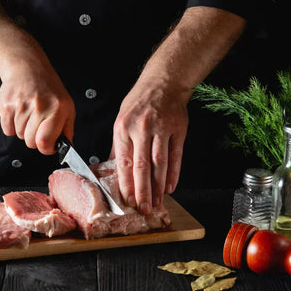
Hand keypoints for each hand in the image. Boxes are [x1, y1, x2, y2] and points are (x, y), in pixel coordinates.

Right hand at [0, 61, 75, 154]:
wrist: (27, 68)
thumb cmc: (48, 88)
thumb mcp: (67, 106)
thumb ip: (67, 129)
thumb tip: (67, 147)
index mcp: (57, 109)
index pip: (45, 141)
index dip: (46, 148)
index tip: (48, 145)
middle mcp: (39, 107)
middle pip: (30, 142)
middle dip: (34, 138)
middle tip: (37, 125)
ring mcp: (21, 106)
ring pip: (19, 135)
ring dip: (23, 130)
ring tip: (28, 114)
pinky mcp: (6, 105)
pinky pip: (7, 130)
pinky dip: (12, 126)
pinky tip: (18, 113)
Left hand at [112, 79, 188, 213]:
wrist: (163, 82)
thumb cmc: (139, 102)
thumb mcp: (121, 120)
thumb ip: (118, 146)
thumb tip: (112, 169)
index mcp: (123, 128)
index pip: (124, 162)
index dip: (126, 184)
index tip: (128, 200)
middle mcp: (142, 129)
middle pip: (142, 166)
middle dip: (143, 190)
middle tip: (144, 208)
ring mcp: (162, 129)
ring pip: (160, 163)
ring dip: (159, 186)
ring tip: (158, 202)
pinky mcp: (178, 129)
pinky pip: (176, 156)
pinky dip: (174, 173)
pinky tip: (171, 187)